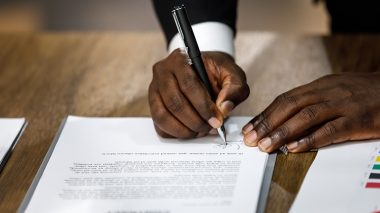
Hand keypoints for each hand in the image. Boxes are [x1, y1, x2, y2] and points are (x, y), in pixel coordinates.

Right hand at [149, 49, 248, 138]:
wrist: (205, 71)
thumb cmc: (217, 72)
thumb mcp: (233, 75)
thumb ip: (235, 89)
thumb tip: (224, 108)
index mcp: (180, 58)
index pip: (188, 85)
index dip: (203, 106)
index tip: (216, 120)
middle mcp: (162, 71)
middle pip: (174, 102)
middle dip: (195, 121)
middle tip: (210, 128)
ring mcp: (154, 88)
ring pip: (163, 115)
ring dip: (183, 130)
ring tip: (200, 131)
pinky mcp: (153, 103)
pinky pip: (158, 124)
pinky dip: (174, 133)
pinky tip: (189, 132)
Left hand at [242, 72, 379, 152]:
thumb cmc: (364, 92)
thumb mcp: (335, 90)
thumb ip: (312, 101)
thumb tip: (286, 118)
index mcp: (320, 85)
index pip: (285, 99)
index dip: (266, 114)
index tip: (250, 128)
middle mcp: (328, 92)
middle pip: (290, 106)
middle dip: (267, 123)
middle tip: (251, 139)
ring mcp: (344, 104)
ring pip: (306, 117)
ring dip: (283, 132)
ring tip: (266, 145)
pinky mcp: (358, 119)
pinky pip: (331, 129)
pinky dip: (311, 139)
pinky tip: (295, 148)